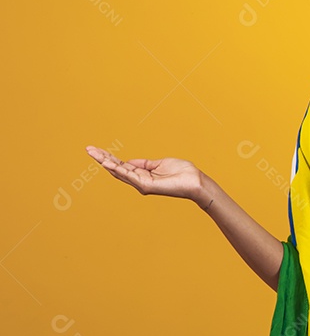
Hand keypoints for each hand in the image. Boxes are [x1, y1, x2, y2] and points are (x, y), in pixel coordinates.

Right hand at [85, 145, 208, 205]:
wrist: (195, 181)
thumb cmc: (182, 173)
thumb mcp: (159, 163)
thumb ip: (144, 164)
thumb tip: (129, 162)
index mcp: (142, 174)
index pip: (121, 165)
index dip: (109, 157)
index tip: (96, 150)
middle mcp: (139, 180)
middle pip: (116, 168)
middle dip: (102, 158)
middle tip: (88, 149)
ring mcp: (142, 184)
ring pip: (119, 171)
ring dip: (105, 162)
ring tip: (93, 153)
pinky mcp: (146, 186)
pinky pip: (129, 176)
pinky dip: (117, 169)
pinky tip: (107, 163)